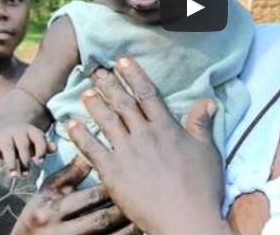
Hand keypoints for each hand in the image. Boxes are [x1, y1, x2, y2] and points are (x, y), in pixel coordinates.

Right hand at [0, 120, 55, 177]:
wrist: (7, 123)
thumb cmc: (26, 139)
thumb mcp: (35, 141)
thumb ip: (45, 147)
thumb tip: (55, 148)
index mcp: (31, 131)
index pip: (39, 139)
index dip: (41, 150)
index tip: (40, 162)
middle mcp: (17, 131)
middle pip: (23, 145)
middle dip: (25, 160)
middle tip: (26, 175)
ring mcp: (4, 134)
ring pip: (8, 147)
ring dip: (11, 162)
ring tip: (13, 176)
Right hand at [12, 156, 137, 234]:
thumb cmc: (40, 213)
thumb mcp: (48, 192)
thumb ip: (69, 173)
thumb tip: (91, 149)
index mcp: (52, 210)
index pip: (89, 197)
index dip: (113, 187)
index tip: (134, 176)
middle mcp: (61, 232)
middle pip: (101, 219)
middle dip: (124, 208)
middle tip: (147, 193)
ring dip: (130, 228)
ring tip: (146, 214)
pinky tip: (138, 230)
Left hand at [67, 56, 231, 234]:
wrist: (185, 219)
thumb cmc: (201, 188)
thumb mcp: (207, 152)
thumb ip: (202, 125)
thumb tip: (207, 101)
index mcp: (167, 128)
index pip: (147, 93)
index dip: (133, 74)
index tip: (122, 60)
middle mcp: (144, 135)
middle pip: (123, 103)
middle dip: (109, 84)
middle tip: (96, 70)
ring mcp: (127, 153)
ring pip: (106, 122)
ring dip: (94, 105)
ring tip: (85, 92)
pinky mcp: (113, 173)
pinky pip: (92, 150)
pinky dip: (80, 136)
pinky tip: (71, 124)